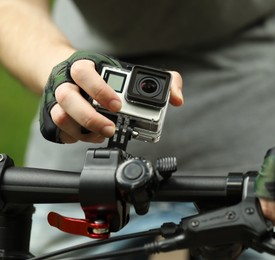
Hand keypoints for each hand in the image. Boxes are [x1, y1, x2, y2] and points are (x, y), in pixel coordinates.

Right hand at [40, 51, 182, 142]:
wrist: (70, 76)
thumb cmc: (103, 76)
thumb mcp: (130, 73)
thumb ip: (160, 81)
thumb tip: (177, 99)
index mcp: (84, 69)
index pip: (84, 73)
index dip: (99, 89)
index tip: (118, 105)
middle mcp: (67, 84)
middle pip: (67, 98)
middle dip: (90, 117)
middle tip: (111, 128)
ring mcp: (57, 102)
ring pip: (60, 116)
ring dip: (82, 131)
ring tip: (102, 135)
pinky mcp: (54, 118)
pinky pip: (59, 132)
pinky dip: (74, 138)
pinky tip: (90, 136)